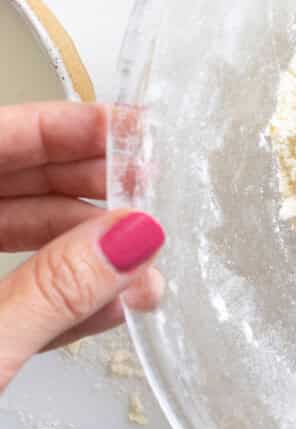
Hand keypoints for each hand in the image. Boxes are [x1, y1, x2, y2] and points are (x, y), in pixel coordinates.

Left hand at [0, 102, 164, 392]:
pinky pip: (9, 289)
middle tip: (148, 186)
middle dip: (84, 183)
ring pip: (9, 233)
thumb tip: (131, 238)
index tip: (132, 128)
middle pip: (8, 177)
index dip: (65, 126)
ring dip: (80, 248)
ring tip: (142, 261)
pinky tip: (107, 303)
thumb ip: (55, 291)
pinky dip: (56, 294)